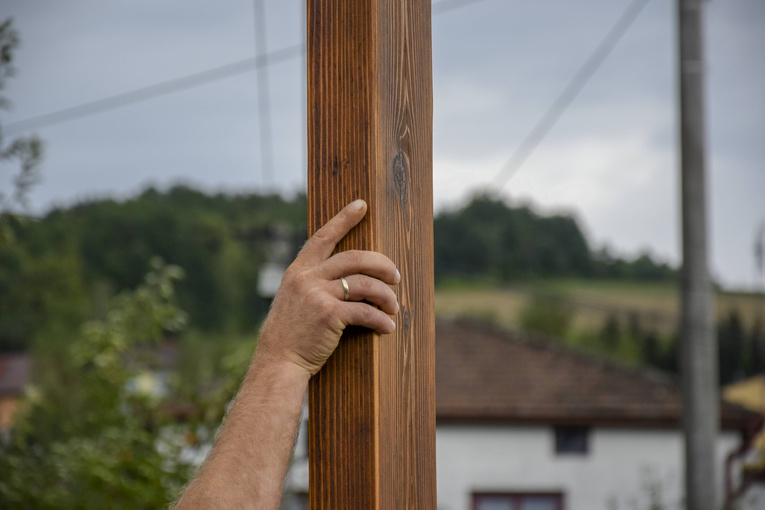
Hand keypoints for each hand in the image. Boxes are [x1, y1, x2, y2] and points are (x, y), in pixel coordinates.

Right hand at [256, 199, 399, 376]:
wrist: (278, 362)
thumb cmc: (290, 335)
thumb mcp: (293, 299)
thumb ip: (312, 283)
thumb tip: (345, 277)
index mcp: (298, 271)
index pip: (323, 236)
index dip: (344, 219)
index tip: (362, 205)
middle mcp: (307, 278)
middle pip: (355, 258)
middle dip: (382, 265)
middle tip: (396, 276)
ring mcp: (318, 295)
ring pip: (365, 284)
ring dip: (386, 296)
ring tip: (394, 306)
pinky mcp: (329, 315)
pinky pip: (365, 312)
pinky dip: (381, 320)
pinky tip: (388, 327)